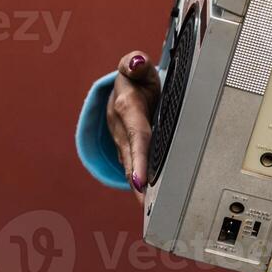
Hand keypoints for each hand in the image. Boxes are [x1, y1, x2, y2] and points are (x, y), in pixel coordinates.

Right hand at [106, 51, 160, 204]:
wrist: (122, 88)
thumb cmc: (136, 80)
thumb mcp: (137, 68)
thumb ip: (135, 64)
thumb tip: (136, 62)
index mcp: (125, 108)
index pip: (135, 134)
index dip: (138, 156)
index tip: (140, 179)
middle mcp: (121, 128)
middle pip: (131, 156)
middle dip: (137, 179)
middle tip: (147, 203)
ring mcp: (122, 141)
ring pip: (130, 165)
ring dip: (138, 187)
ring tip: (150, 209)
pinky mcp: (127, 150)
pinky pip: (134, 166)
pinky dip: (140, 183)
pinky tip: (150, 201)